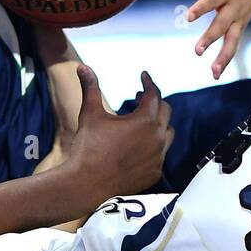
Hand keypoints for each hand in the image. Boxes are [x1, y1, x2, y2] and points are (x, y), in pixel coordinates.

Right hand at [64, 65, 171, 199]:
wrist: (86, 184)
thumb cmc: (88, 147)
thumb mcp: (90, 114)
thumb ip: (90, 88)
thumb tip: (82, 66)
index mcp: (145, 121)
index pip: (154, 95)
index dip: (148, 83)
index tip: (143, 76)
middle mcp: (157, 138)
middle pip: (165, 112)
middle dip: (154, 101)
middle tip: (140, 97)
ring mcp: (158, 157)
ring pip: (168, 134)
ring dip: (158, 124)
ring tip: (144, 121)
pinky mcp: (155, 173)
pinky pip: (161, 154)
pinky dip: (154, 145)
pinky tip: (140, 145)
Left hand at [184, 0, 250, 78]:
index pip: (212, 0)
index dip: (201, 8)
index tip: (188, 17)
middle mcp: (234, 6)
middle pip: (222, 24)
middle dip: (210, 38)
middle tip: (198, 51)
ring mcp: (239, 18)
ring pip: (232, 40)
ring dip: (223, 57)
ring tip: (213, 72)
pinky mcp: (240, 25)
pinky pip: (234, 44)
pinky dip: (226, 59)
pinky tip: (216, 72)